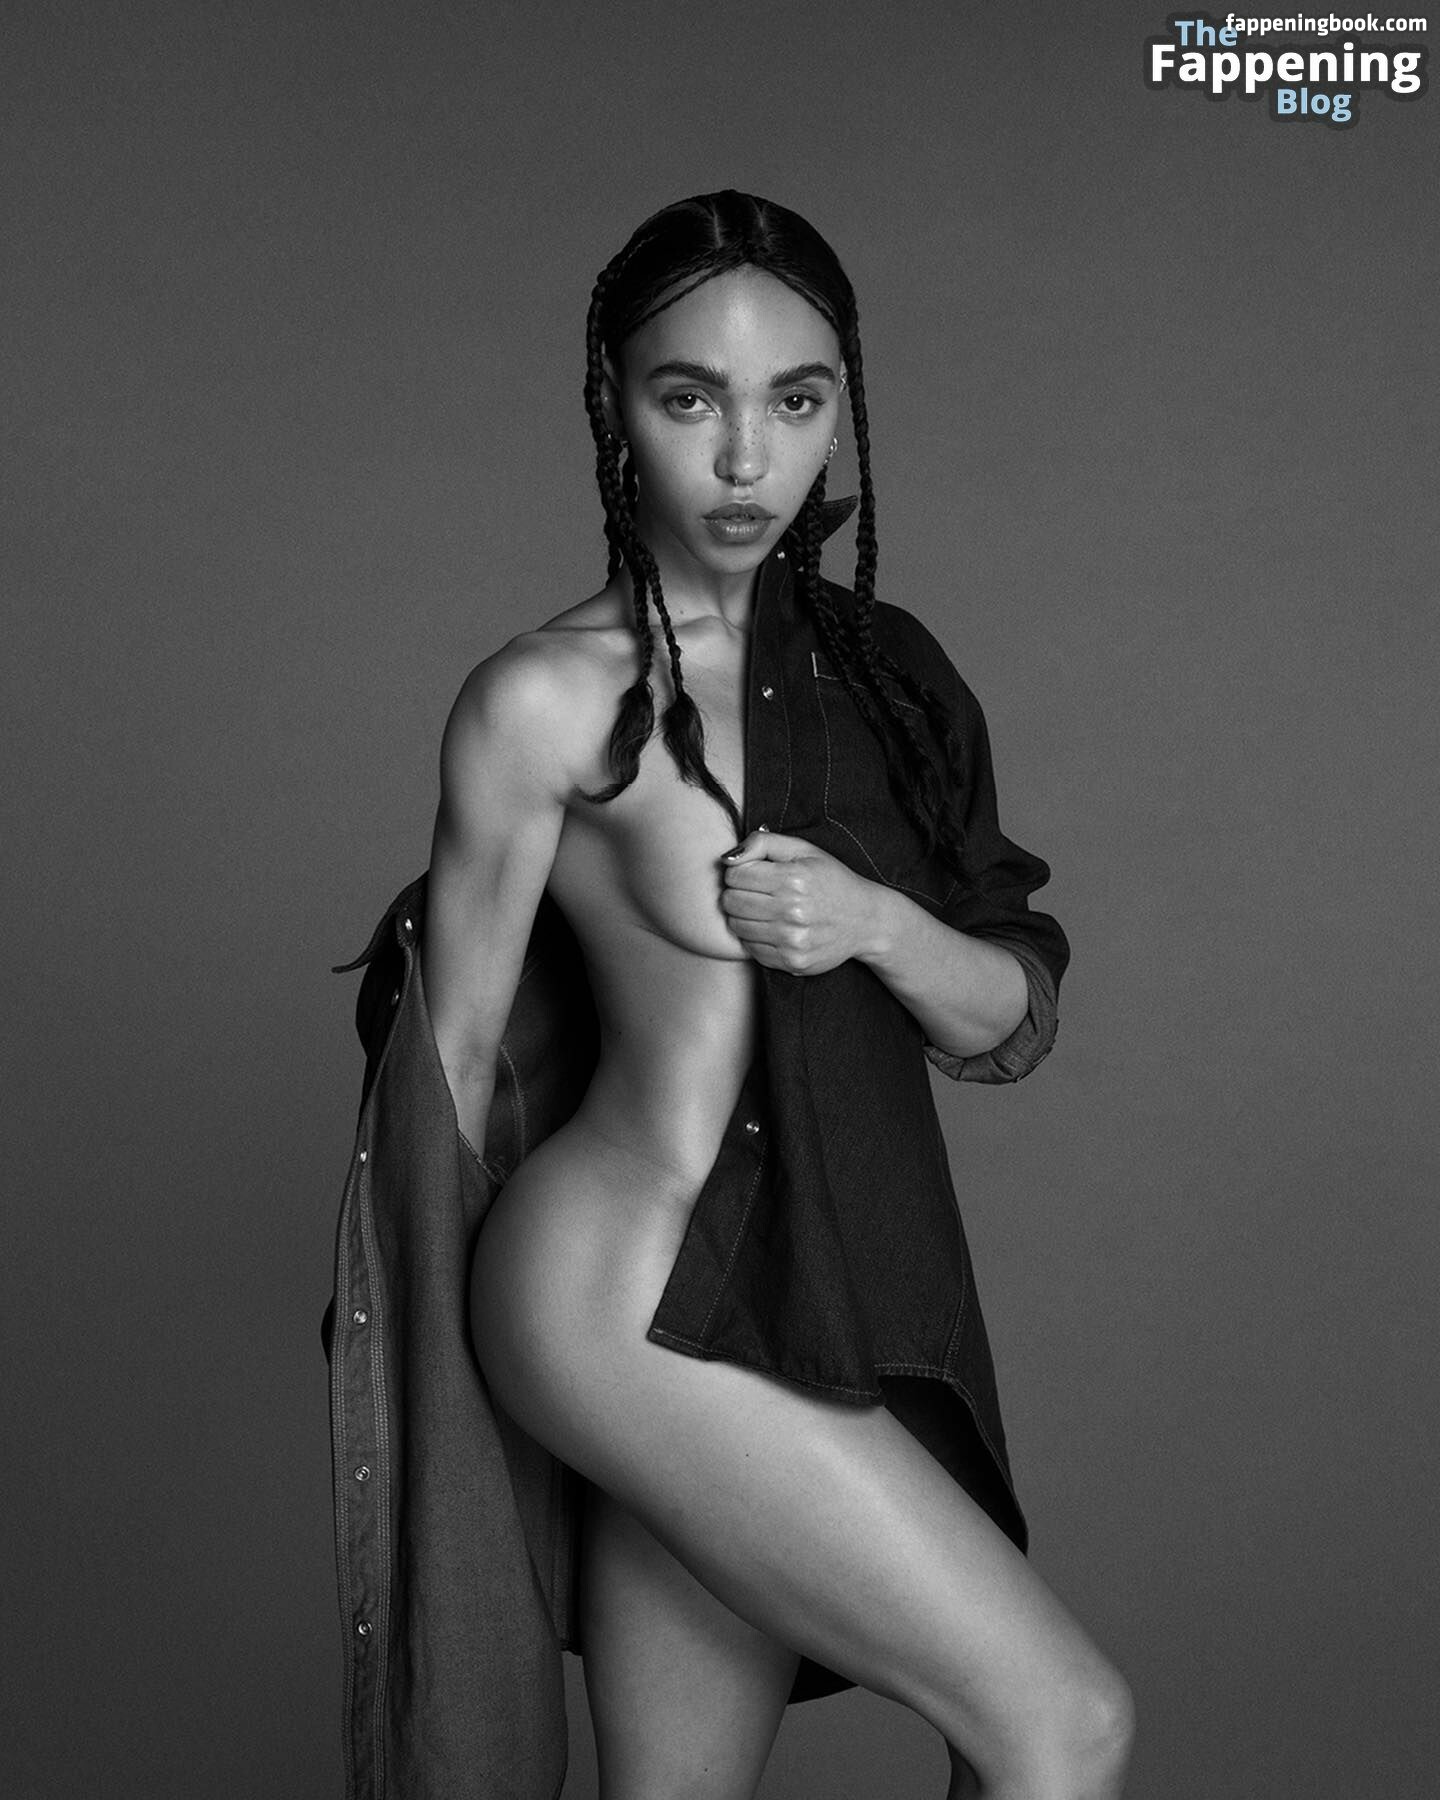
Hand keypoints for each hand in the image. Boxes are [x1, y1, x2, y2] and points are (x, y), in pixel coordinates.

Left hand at [718, 829, 889, 973]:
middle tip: (756, 892)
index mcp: (794, 878)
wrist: (865, 920)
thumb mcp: (804, 850)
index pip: (735, 875)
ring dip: (744, 917)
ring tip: (765, 910)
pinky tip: (773, 928)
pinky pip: (751, 949)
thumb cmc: (832, 880)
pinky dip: (755, 938)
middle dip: (737, 894)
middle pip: (731, 902)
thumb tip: (728, 858)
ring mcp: (792, 940)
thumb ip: (763, 843)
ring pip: (737, 927)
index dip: (739, 872)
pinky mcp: (792, 962)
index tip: (753, 874)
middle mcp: (793, 911)